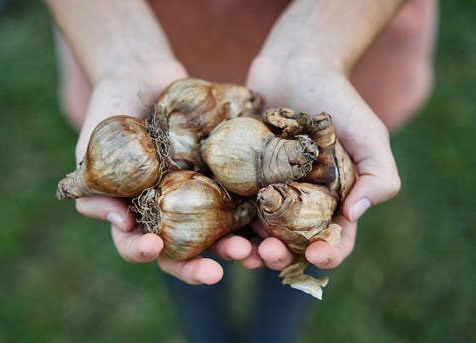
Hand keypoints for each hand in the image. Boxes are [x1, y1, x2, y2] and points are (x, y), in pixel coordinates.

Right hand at [74, 64, 259, 284]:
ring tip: (254, 253)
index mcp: (139, 211)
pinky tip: (269, 221)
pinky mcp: (223, 174)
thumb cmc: (110, 111)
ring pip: (220, 232)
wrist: (143, 75)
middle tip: (216, 272)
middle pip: (185, 249)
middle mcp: (171, 209)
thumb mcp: (92, 147)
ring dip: (237, 247)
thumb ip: (94, 185)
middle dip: (199, 265)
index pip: (139, 243)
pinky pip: (241, 197)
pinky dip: (256, 213)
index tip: (153, 247)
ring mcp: (199, 192)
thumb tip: (118, 222)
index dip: (143, 251)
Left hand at [246, 55, 400, 269]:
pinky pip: (232, 202)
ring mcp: (267, 189)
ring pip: (256, 230)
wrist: (296, 65)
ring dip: (249, 247)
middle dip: (281, 255)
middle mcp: (298, 201)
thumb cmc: (339, 100)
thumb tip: (355, 214)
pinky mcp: (240, 175)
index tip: (319, 256)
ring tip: (241, 250)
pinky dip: (226, 219)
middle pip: (289, 242)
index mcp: (332, 200)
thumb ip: (379, 175)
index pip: (334, 238)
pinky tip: (220, 225)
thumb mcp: (370, 134)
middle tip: (270, 254)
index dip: (329, 253)